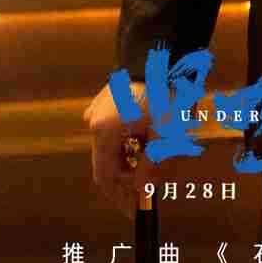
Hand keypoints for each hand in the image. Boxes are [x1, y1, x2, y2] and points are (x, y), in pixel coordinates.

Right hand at [83, 77, 155, 217]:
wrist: (160, 52)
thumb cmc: (164, 93)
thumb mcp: (166, 134)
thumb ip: (152, 168)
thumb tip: (143, 192)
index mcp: (104, 131)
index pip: (105, 176)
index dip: (120, 197)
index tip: (134, 210)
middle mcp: (95, 121)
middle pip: (110, 162)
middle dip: (132, 175)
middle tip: (155, 182)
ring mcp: (99, 108)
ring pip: (115, 146)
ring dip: (134, 155)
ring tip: (161, 150)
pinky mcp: (107, 99)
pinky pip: (117, 129)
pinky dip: (131, 138)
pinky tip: (152, 133)